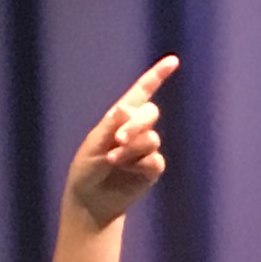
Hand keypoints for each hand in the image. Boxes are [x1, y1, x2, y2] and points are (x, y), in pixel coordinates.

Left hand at [67, 56, 178, 224]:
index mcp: (120, 118)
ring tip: (114, 159)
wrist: (91, 201)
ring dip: (132, 147)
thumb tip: (126, 107)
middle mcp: (136, 130)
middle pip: (150, 113)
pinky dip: (139, 163)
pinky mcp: (151, 168)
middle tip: (119, 139)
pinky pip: (154, 159)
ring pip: (151, 138)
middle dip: (137, 124)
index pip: (142, 92)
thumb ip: (110, 126)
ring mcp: (146, 149)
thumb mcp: (93, 144)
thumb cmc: (87, 169)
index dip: (157, 76)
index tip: (173, 61)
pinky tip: (126, 169)